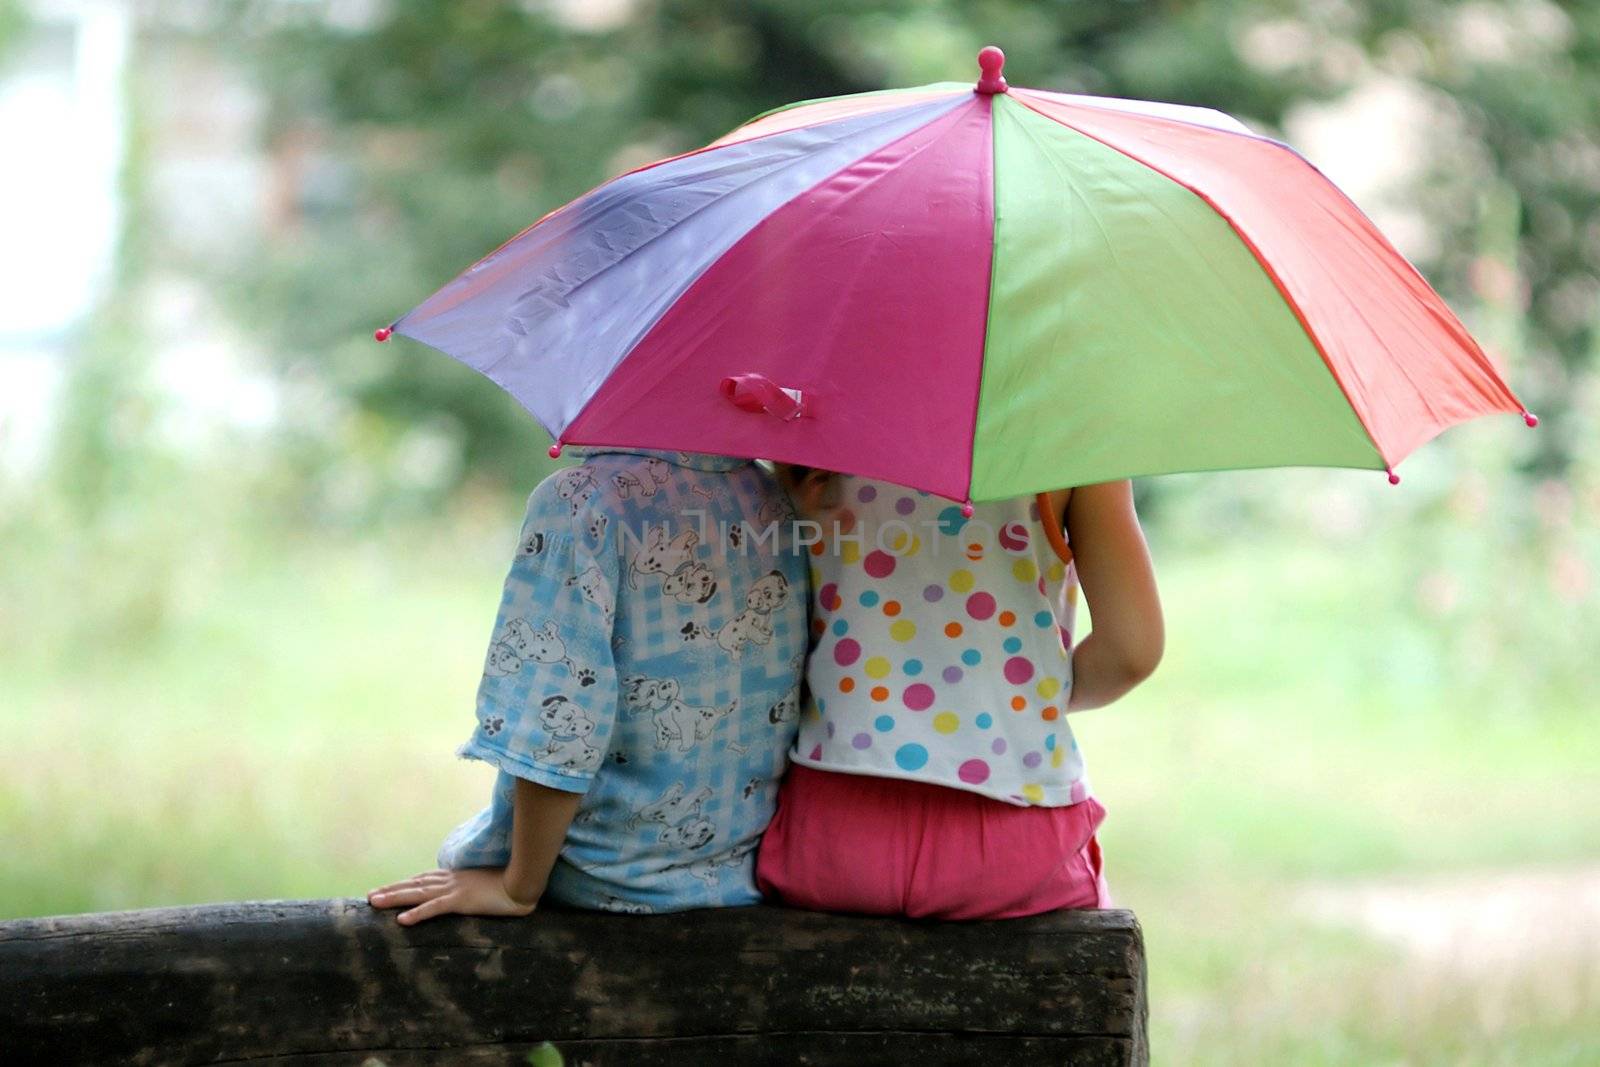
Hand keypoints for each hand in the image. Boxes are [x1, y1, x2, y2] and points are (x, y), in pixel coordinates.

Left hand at [367, 867, 537, 924]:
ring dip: (394, 898)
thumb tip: (469, 894)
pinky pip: (435, 908)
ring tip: (374, 903)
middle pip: (415, 884)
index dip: (405, 884)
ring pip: (418, 893)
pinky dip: (417, 913)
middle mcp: (451, 880)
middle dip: (391, 890)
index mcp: (457, 878)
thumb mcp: (488, 886)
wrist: (524, 883)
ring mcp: (455, 889)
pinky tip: (402, 920)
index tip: (388, 888)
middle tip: (369, 896)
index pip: (425, 880)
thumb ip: (475, 888)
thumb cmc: (511, 885)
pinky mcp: (462, 900)